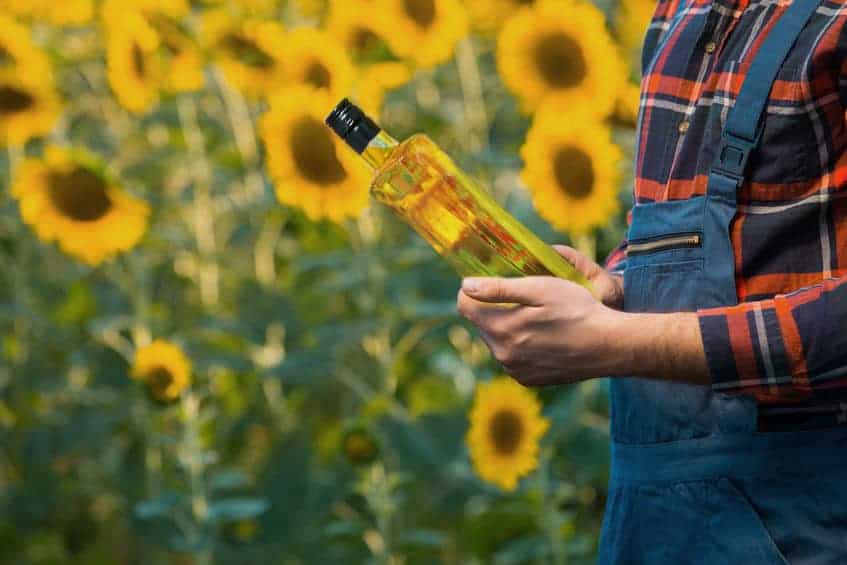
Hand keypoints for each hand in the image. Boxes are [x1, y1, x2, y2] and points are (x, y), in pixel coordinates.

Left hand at [455, 248, 709, 386]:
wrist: (609, 346)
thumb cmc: (578, 311)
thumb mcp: (540, 290)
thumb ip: (499, 289)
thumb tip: (465, 285)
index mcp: (502, 329)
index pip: (465, 306)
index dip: (473, 290)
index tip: (489, 281)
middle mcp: (503, 355)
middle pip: (481, 324)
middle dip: (493, 308)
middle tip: (523, 298)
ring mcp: (515, 371)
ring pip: (497, 341)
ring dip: (507, 327)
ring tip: (537, 317)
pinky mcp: (528, 380)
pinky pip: (512, 358)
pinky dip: (520, 345)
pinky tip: (543, 337)